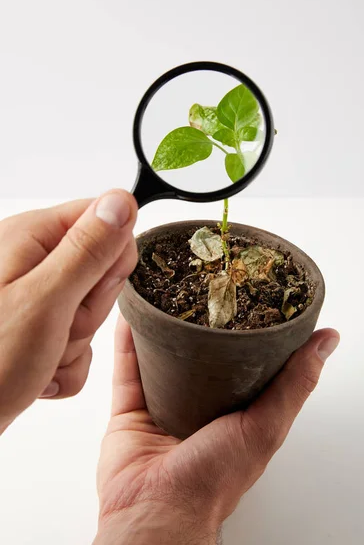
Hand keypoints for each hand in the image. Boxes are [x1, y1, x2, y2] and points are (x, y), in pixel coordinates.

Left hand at [0, 190, 136, 432]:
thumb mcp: (45, 301)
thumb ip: (88, 250)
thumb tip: (121, 202)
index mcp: (30, 238)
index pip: (104, 222)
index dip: (111, 259)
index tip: (87, 289)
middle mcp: (30, 262)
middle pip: (100, 272)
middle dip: (86, 312)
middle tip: (54, 329)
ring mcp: (32, 296)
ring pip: (89, 311)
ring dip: (73, 344)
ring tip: (37, 356)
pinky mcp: (34, 326)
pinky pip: (75, 340)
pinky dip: (63, 364)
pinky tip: (36, 373)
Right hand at [95, 317, 339, 544]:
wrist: (155, 511)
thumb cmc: (213, 481)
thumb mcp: (265, 426)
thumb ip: (294, 384)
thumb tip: (326, 343)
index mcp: (234, 411)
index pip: (244, 362)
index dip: (247, 331)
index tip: (249, 297)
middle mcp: (199, 406)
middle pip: (199, 357)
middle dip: (199, 325)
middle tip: (202, 288)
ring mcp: (163, 406)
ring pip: (160, 357)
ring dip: (160, 328)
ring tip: (164, 293)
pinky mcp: (130, 409)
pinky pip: (127, 369)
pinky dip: (127, 342)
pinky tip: (131, 316)